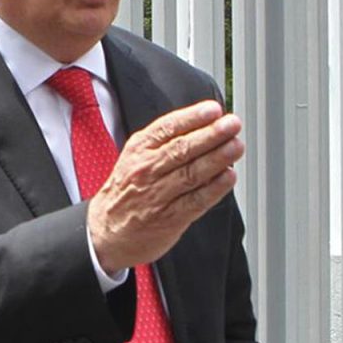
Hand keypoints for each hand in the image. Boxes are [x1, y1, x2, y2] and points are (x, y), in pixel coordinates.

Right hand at [87, 100, 243, 275]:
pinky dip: (214, 189)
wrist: (107, 232)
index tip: (213, 110)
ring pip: (191, 173)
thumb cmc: (128, 191)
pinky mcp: (169, 218)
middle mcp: (146, 170)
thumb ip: (165, 142)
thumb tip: (206, 124)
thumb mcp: (135, 158)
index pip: (166, 129)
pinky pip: (195, 200)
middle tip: (232, 124)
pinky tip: (228, 177)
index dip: (192, 118)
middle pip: (181, 149)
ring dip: (217, 158)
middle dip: (210, 135)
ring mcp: (157, 195)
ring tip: (236, 146)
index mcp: (138, 151)